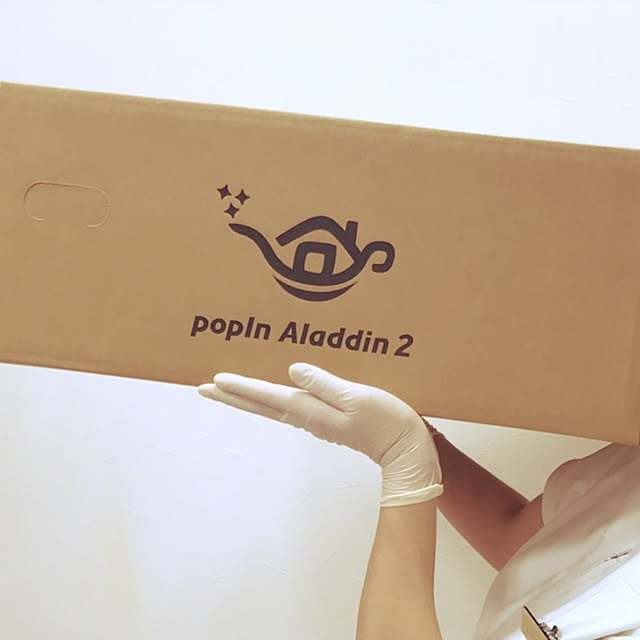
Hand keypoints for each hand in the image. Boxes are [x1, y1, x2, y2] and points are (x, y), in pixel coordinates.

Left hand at [198, 363, 442, 505]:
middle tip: (205, 388)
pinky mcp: (328, 419)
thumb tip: (292, 371)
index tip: (215, 380)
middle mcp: (308, 417)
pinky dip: (272, 398)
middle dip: (233, 396)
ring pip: (273, 406)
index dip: (241, 387)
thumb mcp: (357, 398)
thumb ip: (324, 384)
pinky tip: (272, 391)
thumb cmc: (387, 421)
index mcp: (312, 410)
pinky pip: (291, 405)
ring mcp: (317, 421)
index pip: (267, 397)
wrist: (407, 450)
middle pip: (261, 405)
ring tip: (230, 387)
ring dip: (249, 397)